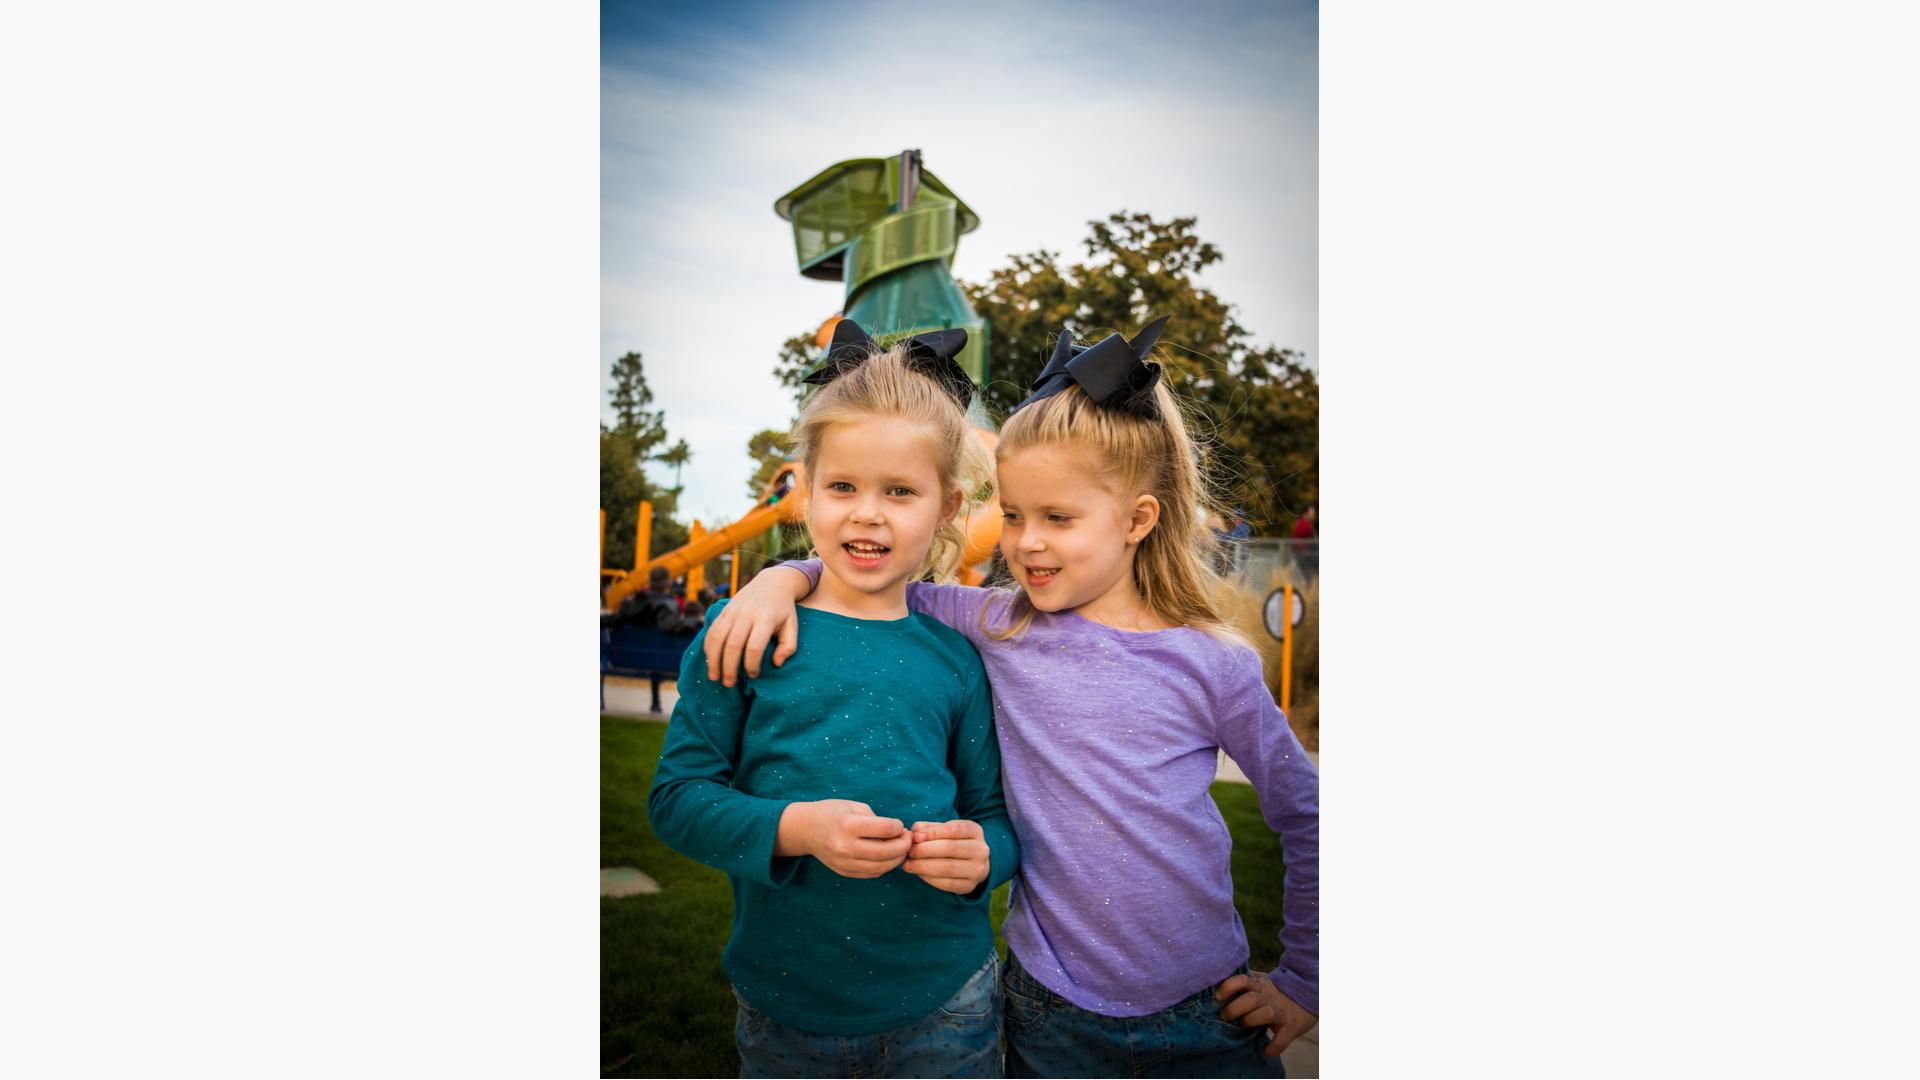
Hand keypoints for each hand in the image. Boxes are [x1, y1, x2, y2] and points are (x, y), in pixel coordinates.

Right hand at [703, 567, 808, 686]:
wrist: (772, 582)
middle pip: (733, 645)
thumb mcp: (792, 626)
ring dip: (713, 659)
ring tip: (714, 677)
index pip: (754, 647)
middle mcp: (746, 614)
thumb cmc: (784, 609)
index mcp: (765, 619)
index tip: (753, 675)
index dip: (752, 664)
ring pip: (718, 638)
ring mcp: (733, 611)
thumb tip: (776, 664)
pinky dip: (709, 647)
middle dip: (729, 667)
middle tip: (728, 684)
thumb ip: (788, 646)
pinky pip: (712, 630)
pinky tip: (710, 660)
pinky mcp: (724, 611)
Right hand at [777, 800, 911, 878]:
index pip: (885, 829)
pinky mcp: (844, 872)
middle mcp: (845, 846)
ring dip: (897, 859)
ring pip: (881, 867)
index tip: (899, 825)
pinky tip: (887, 857)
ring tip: (900, 849)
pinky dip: (884, 867)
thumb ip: (876, 819)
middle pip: (885, 852)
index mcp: (848, 825)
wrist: (805, 829)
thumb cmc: (832, 813)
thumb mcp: (853, 806)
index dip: (899, 827)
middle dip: (903, 846)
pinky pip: (871, 874)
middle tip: (907, 838)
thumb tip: (897, 833)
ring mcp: (844, 862)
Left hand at [902, 819, 989, 894]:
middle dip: (926, 850)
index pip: (954, 829)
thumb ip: (929, 828)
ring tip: (909, 864)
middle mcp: (981, 850)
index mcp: (975, 831)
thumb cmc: (952, 842)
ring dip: (924, 866)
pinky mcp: (969, 886)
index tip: (915, 836)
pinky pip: (948, 884)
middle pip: (951, 848)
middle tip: (910, 852)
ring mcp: (977, 870)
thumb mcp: (944, 830)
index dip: (933, 832)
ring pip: (948, 868)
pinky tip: (919, 874)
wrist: (972, 863)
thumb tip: (916, 833)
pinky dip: (930, 879)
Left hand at [1214, 971, 1315, 1056]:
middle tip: (1225, 1017)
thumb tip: (1212, 987)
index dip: (1229, 986)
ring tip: (1244, 1025)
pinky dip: (1273, 1047)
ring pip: (1266, 1013)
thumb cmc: (1273, 994)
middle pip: (1251, 998)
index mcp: (1260, 984)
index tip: (1218, 997)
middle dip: (1234, 1009)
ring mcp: (1281, 1011)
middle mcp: (1270, 996)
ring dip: (1250, 1021)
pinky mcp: (1291, 1027)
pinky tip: (1265, 1050)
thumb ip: (1242, 984)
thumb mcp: (1260, 983)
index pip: (1243, 979)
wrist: (1308, 998)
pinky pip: (1282, 1039)